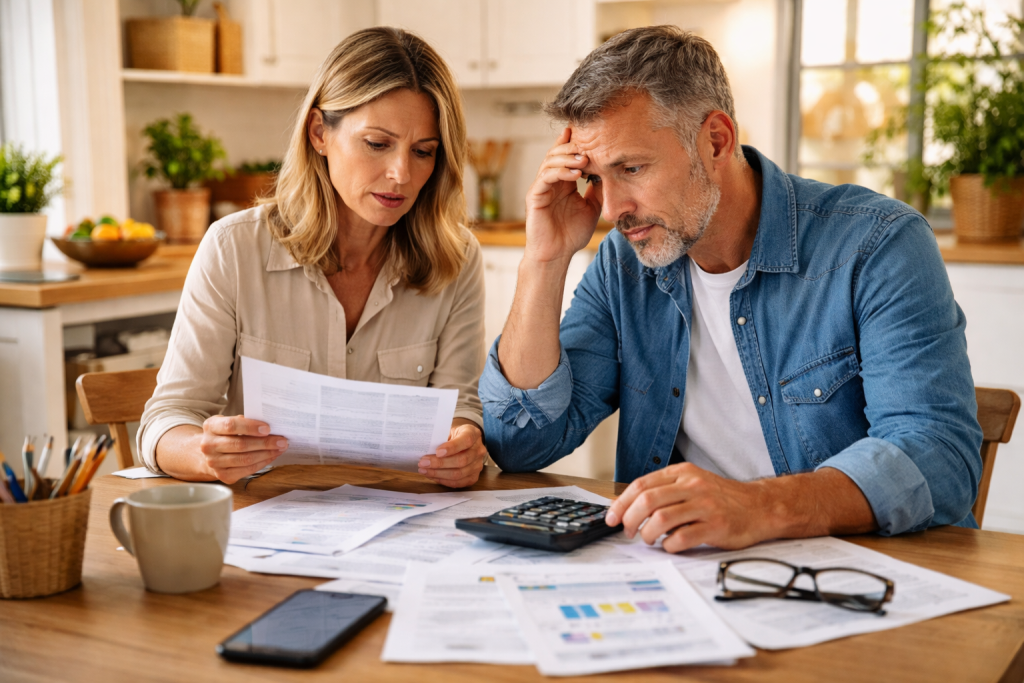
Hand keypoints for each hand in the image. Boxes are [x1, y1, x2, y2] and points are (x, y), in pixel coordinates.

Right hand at [198, 415, 287, 484]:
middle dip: (265, 443)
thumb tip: (269, 426)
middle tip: (282, 440)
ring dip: (267, 454)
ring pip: (245, 459)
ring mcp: (214, 462)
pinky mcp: (223, 475)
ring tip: (280, 448)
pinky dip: (262, 462)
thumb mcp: (229, 421)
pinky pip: (247, 470)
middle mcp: (208, 445)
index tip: (268, 428)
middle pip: (240, 445)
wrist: (209, 452)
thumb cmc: (225, 433)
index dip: (250, 427)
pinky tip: (272, 456)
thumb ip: (244, 421)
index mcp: (210, 426)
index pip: (231, 426)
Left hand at [417, 418, 486, 487]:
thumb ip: (440, 438)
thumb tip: (426, 449)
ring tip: (424, 470)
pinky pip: (458, 482)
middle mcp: (479, 450)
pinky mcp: (473, 477)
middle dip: (440, 463)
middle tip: (423, 463)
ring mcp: (478, 465)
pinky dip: (443, 480)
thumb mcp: (448, 430)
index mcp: (473, 433)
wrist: (463, 443)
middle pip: (462, 460)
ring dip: (439, 473)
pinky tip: (433, 476)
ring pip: (459, 474)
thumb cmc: (453, 436)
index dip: (452, 447)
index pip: (466, 440)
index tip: (437, 452)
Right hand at [523, 127, 602, 263]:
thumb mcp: (593, 207)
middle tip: (590, 147)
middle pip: (557, 153)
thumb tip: (611, 171)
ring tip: (584, 159)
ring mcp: (541, 188)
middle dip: (573, 147)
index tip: (592, 134)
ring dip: (568, 157)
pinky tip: (575, 174)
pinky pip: (545, 177)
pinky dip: (560, 172)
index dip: (576, 143)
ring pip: (550, 161)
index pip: (567, 156)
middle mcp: (550, 182)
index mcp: (563, 182)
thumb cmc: (572, 234)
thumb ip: (599, 190)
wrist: (557, 255)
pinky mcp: (534, 196)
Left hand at [604, 463, 770, 551]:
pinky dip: (669, 546)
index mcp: (683, 473)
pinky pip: (682, 538)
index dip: (621, 503)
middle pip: (647, 501)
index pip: (641, 485)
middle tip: (628, 532)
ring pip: (661, 520)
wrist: (760, 506)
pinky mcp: (715, 526)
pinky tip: (671, 546)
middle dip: (630, 520)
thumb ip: (664, 491)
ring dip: (648, 535)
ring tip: (649, 540)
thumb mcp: (692, 483)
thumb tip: (627, 506)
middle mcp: (692, 486)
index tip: (612, 518)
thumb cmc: (722, 498)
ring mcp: (705, 505)